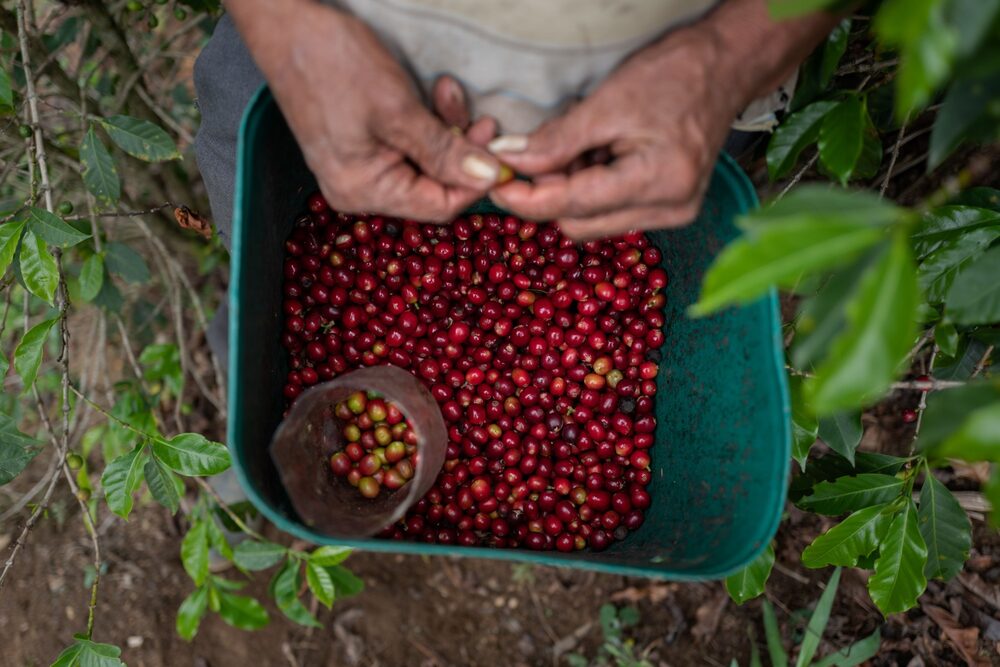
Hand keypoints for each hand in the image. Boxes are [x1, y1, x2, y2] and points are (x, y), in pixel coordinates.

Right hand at [230, 1, 501, 221]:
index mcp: (365, 191)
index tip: (499, 153)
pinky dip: (426, 125)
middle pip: (433, 186)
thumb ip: (445, 151)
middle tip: (483, 117)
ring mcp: (358, 169)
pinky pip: (407, 147)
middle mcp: (359, 190)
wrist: (287, 26)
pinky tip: (433, 94)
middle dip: (461, 150)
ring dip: (446, 131)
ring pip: (424, 163)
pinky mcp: (360, 147)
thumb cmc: (335, 65)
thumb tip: (488, 178)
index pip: (439, 206)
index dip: (475, 182)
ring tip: (448, 91)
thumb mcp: (399, 109)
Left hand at [488, 28, 738, 239]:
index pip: (574, 205)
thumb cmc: (675, 75)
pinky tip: (601, 157)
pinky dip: (593, 190)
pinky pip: (611, 213)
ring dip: (572, 191)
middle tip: (538, 154)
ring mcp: (673, 213)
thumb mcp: (607, 103)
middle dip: (550, 193)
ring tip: (584, 146)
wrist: (725, 68)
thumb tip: (510, 162)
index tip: (495, 184)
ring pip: (592, 221)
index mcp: (659, 182)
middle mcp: (671, 208)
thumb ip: (556, 141)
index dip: (527, 198)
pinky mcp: (670, 209)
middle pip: (579, 223)